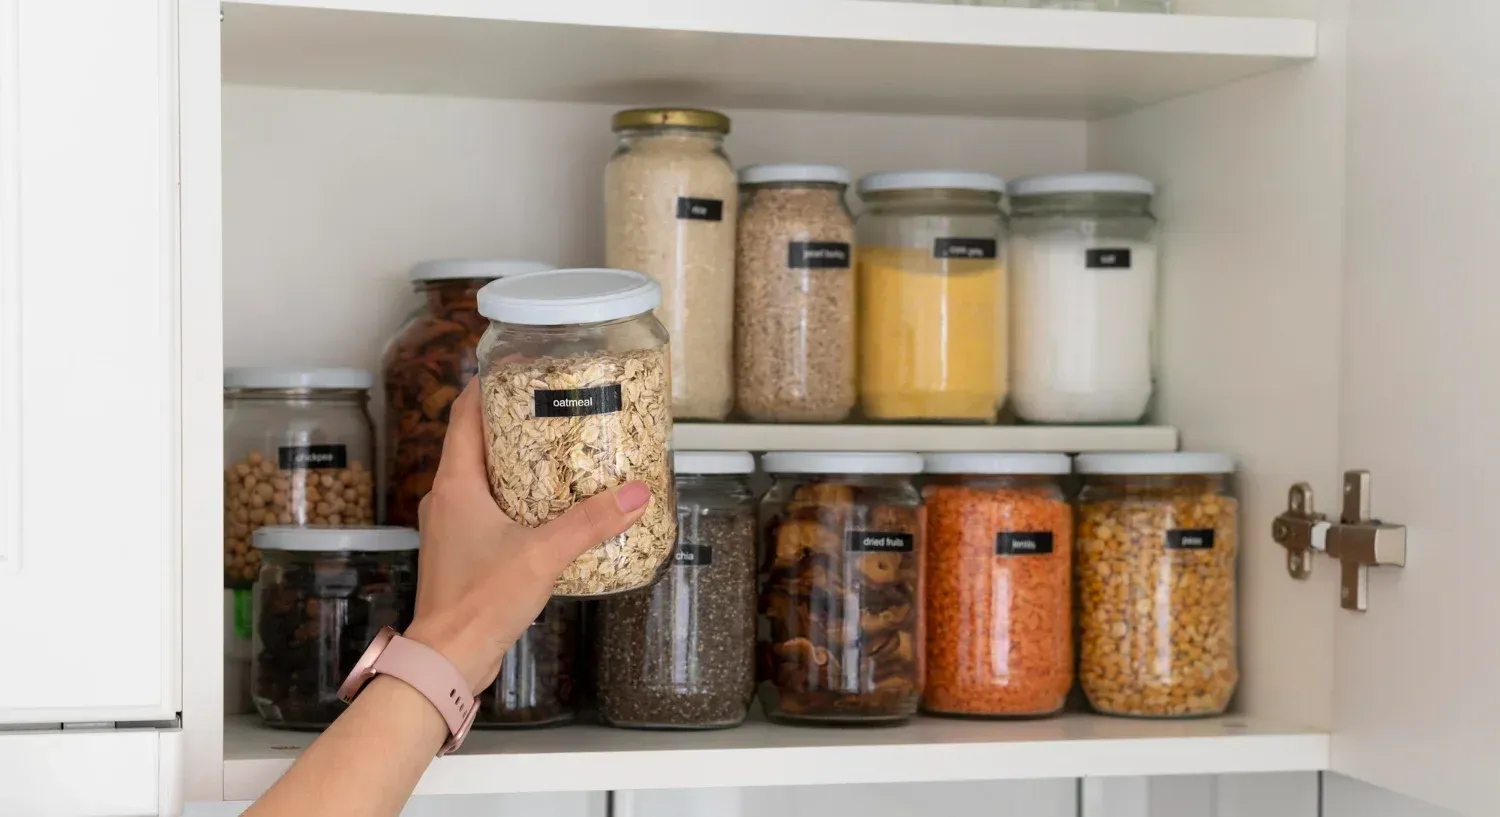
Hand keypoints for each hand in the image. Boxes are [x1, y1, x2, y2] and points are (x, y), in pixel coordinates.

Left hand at [402, 380, 650, 691]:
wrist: (447, 660)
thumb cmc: (477, 603)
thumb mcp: (542, 554)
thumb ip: (591, 522)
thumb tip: (635, 494)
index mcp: (455, 483)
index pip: (465, 414)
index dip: (489, 385)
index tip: (520, 367)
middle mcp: (447, 498)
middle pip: (477, 442)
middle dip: (515, 424)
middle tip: (556, 410)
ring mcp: (452, 527)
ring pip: (483, 479)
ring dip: (517, 465)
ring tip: (560, 456)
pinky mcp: (463, 553)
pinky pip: (488, 510)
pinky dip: (516, 500)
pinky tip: (549, 511)